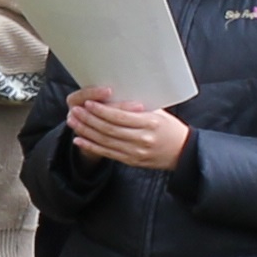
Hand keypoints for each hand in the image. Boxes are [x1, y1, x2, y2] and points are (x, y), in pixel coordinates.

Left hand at [67, 90, 189, 170]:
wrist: (183, 152)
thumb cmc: (171, 128)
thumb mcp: (159, 112)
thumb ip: (139, 106)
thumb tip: (118, 94)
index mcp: (150, 123)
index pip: (121, 116)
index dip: (102, 110)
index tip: (89, 103)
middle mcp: (142, 139)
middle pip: (110, 129)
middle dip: (90, 119)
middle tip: (75, 111)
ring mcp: (136, 152)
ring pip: (106, 141)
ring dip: (87, 131)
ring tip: (73, 121)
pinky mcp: (132, 161)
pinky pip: (108, 153)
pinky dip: (92, 146)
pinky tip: (79, 139)